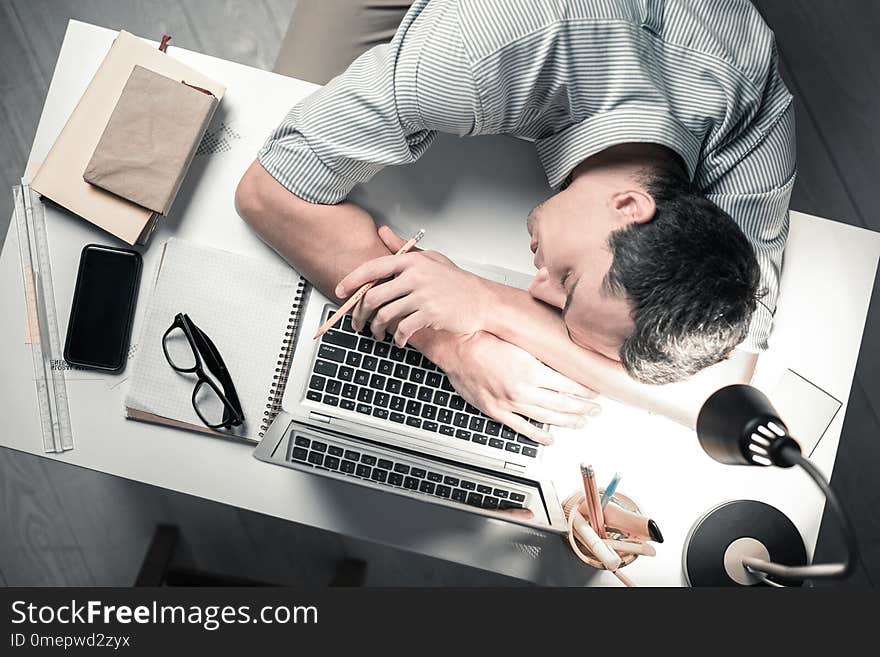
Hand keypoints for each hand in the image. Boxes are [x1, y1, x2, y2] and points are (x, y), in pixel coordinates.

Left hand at [335, 226, 492, 344]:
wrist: (481, 301)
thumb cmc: (455, 282)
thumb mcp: (429, 259)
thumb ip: (403, 249)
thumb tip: (382, 233)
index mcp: (412, 262)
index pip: (373, 269)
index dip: (352, 281)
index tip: (340, 292)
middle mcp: (415, 277)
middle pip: (374, 296)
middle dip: (360, 313)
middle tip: (357, 323)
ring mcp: (423, 295)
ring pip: (386, 315)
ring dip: (377, 329)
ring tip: (377, 334)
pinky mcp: (430, 314)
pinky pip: (403, 329)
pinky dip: (398, 338)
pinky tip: (399, 341)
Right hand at [432, 331, 599, 443]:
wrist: (455, 348)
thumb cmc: (483, 338)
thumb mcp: (520, 340)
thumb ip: (541, 353)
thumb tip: (563, 358)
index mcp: (531, 371)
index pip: (568, 385)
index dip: (585, 390)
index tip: (595, 391)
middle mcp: (522, 390)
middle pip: (561, 404)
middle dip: (582, 407)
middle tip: (596, 409)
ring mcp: (509, 404)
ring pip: (546, 417)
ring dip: (567, 421)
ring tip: (582, 422)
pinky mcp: (496, 411)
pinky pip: (521, 428)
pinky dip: (538, 435)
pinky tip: (550, 438)